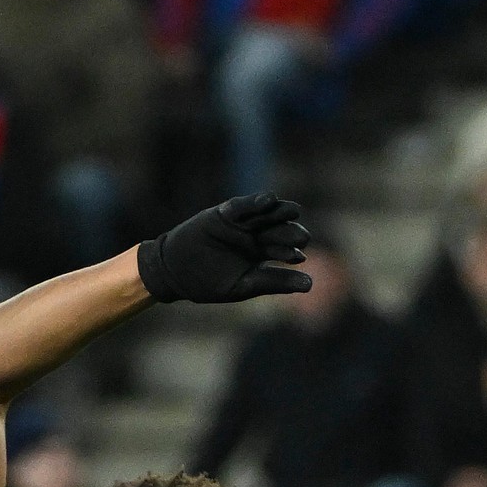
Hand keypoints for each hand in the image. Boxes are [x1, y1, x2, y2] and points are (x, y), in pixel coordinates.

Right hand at [136, 193, 310, 304]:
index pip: (282, 251)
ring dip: (281, 211)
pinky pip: (243, 205)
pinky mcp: (225, 213)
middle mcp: (255, 237)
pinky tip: (268, 200)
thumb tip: (311, 285)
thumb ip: (275, 282)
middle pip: (278, 231)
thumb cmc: (208, 283)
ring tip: (293, 210)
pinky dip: (255, 202)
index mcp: (260, 256)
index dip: (290, 253)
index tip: (298, 257)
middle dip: (289, 233)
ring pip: (266, 215)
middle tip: (301, 237)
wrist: (175, 273)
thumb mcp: (243, 285)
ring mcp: (242, 224)